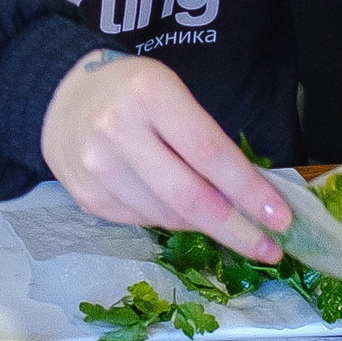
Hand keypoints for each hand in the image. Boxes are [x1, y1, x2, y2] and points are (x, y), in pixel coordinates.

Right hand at [40, 50, 288, 261]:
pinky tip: (172, 204)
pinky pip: (143, 222)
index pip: (210, 154)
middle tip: (269, 249)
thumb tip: (252, 199)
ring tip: (217, 217)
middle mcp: (118, 131)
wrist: (61, 97)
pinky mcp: (87, 197)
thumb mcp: (172, 92)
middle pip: (190, 197)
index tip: (281, 219)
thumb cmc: (132, 92)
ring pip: (168, 217)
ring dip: (202, 224)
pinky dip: (168, 219)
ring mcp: (98, 168)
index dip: (250, 192)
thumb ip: (205, 139)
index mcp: (151, 95)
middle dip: (237, 229)